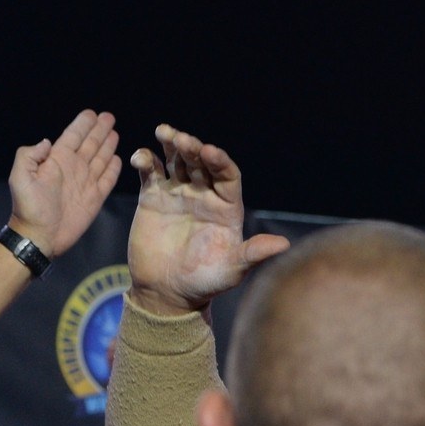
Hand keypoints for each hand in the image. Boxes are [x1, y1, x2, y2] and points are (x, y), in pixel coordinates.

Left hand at [6, 110, 123, 257]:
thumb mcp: (20, 177)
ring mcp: (86, 182)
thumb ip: (29, 155)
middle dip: (100, 129)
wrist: (40, 235)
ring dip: (108, 145)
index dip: (82, 124)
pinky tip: (117, 159)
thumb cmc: (29, 207)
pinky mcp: (95, 198)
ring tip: (114, 133)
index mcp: (57, 160)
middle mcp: (74, 168)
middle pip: (90, 144)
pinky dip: (113, 169)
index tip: (92, 113)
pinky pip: (108, 179)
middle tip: (109, 117)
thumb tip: (47, 142)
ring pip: (101, 158)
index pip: (73, 136)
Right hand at [126, 123, 289, 315]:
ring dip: (171, 145)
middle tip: (182, 139)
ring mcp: (178, 194)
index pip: (227, 176)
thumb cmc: (205, 283)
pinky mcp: (153, 198)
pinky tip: (140, 157)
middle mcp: (204, 196)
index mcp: (226, 208)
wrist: (167, 293)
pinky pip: (151, 173)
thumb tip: (284, 244)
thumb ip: (253, 254)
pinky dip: (145, 161)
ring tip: (164, 132)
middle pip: (201, 164)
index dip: (220, 162)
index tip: (210, 151)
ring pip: (176, 162)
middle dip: (193, 148)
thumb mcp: (232, 270)